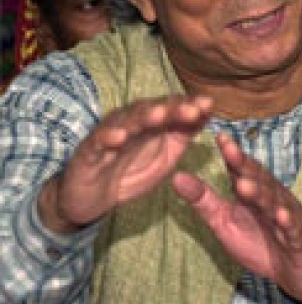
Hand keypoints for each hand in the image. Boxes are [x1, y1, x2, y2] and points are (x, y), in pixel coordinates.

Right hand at [38, 95, 212, 232]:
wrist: (92, 198)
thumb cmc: (131, 172)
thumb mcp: (166, 156)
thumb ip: (183, 134)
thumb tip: (207, 112)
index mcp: (150, 122)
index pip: (172, 108)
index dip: (190, 106)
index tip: (209, 105)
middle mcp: (131, 121)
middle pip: (153, 110)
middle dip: (173, 109)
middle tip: (192, 109)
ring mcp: (110, 133)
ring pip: (127, 121)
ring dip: (143, 117)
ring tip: (160, 115)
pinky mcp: (89, 150)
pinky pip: (99, 142)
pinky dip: (108, 137)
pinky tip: (119, 137)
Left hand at [173, 132, 301, 303]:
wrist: (296, 270)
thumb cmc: (258, 240)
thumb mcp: (223, 221)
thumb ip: (203, 200)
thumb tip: (176, 177)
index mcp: (252, 189)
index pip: (239, 168)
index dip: (230, 153)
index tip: (218, 135)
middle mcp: (271, 196)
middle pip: (257, 178)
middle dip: (243, 165)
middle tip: (229, 150)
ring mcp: (287, 215)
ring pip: (272, 201)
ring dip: (259, 193)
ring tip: (244, 185)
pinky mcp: (299, 237)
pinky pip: (293, 228)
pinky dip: (287, 221)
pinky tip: (281, 215)